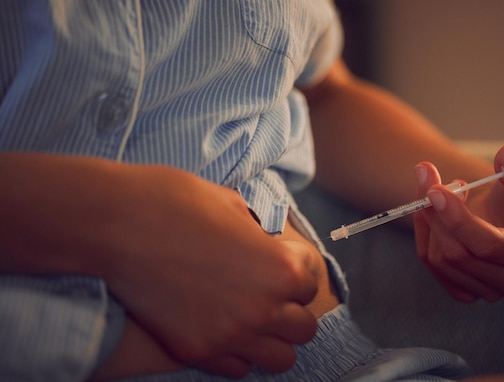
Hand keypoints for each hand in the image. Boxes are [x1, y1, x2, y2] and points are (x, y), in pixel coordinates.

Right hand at [102, 166, 318, 377]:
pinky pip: (238, 369)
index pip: (311, 285)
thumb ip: (259, 230)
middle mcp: (264, 308)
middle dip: (291, 310)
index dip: (294, 272)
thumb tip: (264, 238)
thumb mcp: (232, 203)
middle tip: (267, 294)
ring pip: (280, 358)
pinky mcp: (196, 350)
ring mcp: (230, 335)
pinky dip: (237, 353)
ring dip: (272, 339)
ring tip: (251, 319)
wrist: (116, 223)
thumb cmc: (176, 201)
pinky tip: (221, 329)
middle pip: (304, 328)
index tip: (275, 264)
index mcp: (281, 267)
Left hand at [413, 144, 503, 301]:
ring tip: (438, 189)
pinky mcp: (464, 291)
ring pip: (440, 260)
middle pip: (459, 254)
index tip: (436, 190)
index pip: (490, 245)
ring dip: (428, 219)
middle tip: (427, 177)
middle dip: (435, 214)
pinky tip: (433, 211)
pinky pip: (431, 265)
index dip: (458, 218)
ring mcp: (489, 292)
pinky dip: (424, 234)